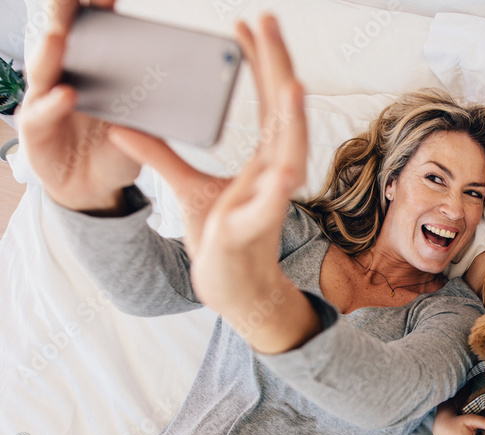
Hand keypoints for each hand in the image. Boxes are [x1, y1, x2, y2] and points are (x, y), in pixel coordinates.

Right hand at [19, 0, 140, 213]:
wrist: (94, 187)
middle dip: (64, 14)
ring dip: (52, 51)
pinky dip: (54, 103)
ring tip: (61, 37)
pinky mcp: (36, 129)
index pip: (96, 31)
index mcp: (93, 69)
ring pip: (44, 69)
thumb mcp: (143, 128)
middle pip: (61, 37)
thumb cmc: (115, 148)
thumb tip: (191, 92)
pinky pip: (42, 113)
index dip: (100, 9)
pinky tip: (67, 94)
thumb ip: (157, 111)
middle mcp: (64, 75)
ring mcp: (45, 98)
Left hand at [108, 15, 306, 317]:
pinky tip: (285, 166)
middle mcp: (275, 173)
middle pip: (283, 112)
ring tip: (291, 82)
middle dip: (277, 66)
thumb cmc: (222, 241)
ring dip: (293, 120)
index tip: (246, 27)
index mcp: (263, 160)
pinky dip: (281, 184)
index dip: (258, 62)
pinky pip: (272, 204)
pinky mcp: (255, 226)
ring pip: (290, 152)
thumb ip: (161, 153)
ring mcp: (270, 199)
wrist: (232, 289)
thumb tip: (122, 123)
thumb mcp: (187, 188)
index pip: (267, 102)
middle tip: (268, 21)